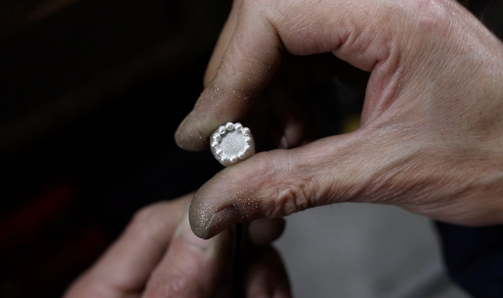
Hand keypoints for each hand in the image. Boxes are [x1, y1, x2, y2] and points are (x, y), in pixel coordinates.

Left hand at [63, 194, 290, 297]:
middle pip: (203, 241)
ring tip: (267, 296)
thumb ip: (175, 281)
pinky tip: (269, 297)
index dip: (204, 209)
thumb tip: (204, 221)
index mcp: (109, 289)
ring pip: (234, 264)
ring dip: (262, 276)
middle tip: (264, 268)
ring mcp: (189, 294)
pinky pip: (249, 285)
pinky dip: (265, 289)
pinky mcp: (220, 297)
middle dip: (243, 251)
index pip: (156, 222)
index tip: (244, 209)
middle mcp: (151, 286)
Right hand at [174, 0, 502, 238]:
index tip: (207, 132)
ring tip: (274, 148)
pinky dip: (286, 96)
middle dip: (239, 87)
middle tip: (232, 144)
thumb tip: (220, 199)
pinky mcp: (368, 37)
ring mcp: (372, 15)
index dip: (226, 75)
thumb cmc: (496, 154)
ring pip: (277, 39)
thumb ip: (290, 184)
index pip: (273, 15)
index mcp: (394, 13)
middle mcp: (380, 0)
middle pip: (266, 21)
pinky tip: (296, 133)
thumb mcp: (384, 171)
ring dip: (262, 97)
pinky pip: (301, 54)